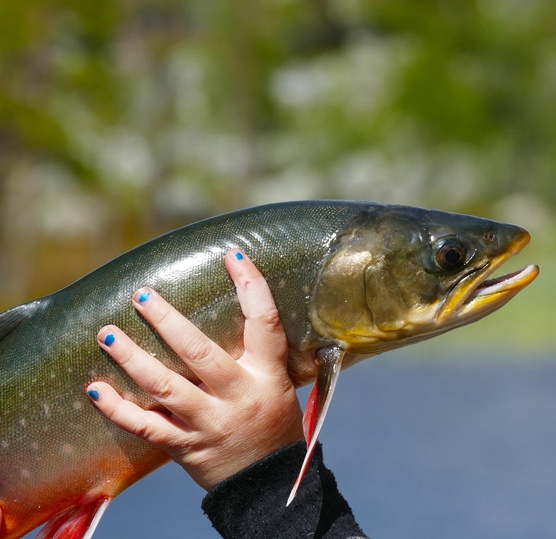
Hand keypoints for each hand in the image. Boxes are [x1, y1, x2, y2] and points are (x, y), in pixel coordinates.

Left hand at [87, 249, 304, 489]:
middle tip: (142, 295)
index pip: (264, 322)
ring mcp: (210, 422)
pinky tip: (96, 390)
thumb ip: (256, 351)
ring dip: (133, 359)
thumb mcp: (277, 382)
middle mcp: (238, 395)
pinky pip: (147, 427)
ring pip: (165, 387)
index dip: (251, 286)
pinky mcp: (186, 447)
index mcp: (268, 374)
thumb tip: (233, 301)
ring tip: (108, 333)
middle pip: (199, 352)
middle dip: (167, 322)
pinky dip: (119, 410)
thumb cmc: (272, 421)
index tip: (232, 256)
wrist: (269, 481)